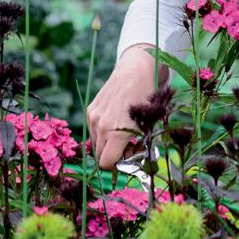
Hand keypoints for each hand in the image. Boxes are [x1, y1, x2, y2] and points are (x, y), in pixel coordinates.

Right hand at [86, 46, 166, 168]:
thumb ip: (136, 147)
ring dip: (107, 144)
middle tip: (128, 147)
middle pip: (100, 156)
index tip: (128, 159)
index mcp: (116, 133)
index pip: (106, 163)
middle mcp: (101, 126)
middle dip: (113, 156)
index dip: (117, 165)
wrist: (135, 72)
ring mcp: (93, 117)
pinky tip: (116, 121)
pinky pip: (94, 130)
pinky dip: (103, 132)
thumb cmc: (146, 100)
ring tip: (122, 133)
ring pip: (96, 143)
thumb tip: (128, 161)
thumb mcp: (147, 127)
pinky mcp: (90, 110)